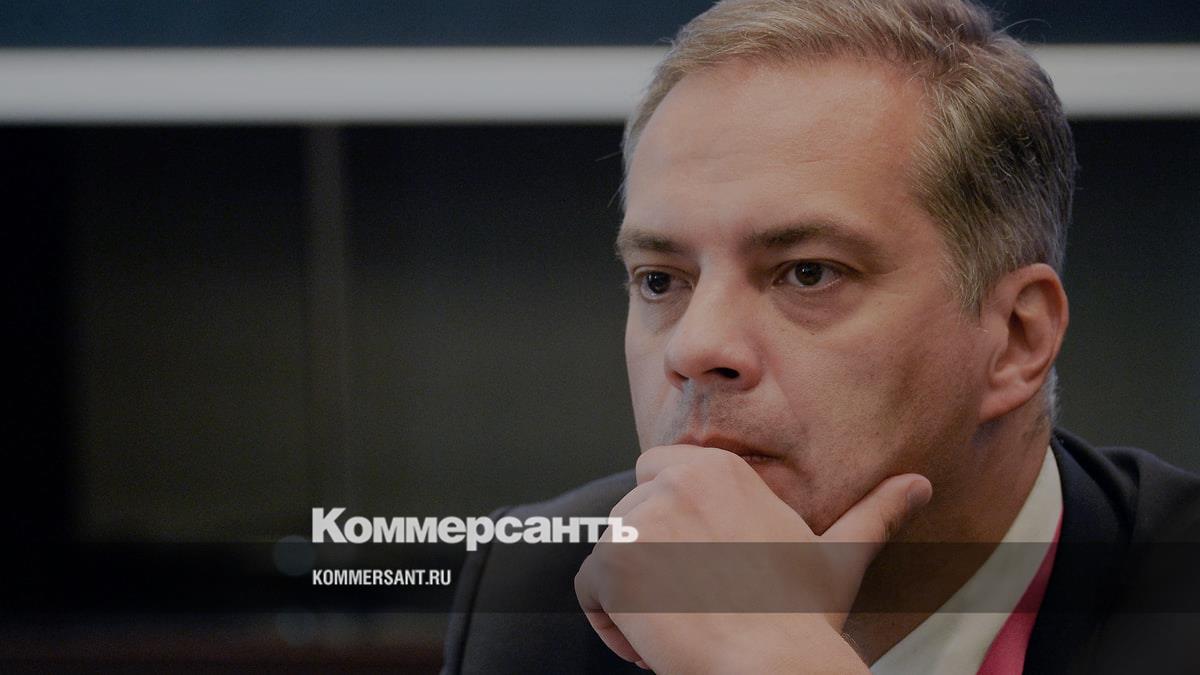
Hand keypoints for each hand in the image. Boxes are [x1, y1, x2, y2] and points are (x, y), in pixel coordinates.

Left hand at [574, 445, 931, 672]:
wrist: (774, 666)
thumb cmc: (803, 619)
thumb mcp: (836, 557)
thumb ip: (870, 514)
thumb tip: (919, 485)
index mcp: (716, 468)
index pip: (656, 473)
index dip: (670, 523)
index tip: (697, 567)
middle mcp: (674, 479)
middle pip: (631, 519)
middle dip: (650, 564)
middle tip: (695, 606)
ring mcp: (639, 517)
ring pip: (610, 556)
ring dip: (634, 599)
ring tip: (683, 627)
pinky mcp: (611, 559)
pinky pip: (589, 590)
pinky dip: (610, 624)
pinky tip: (655, 644)